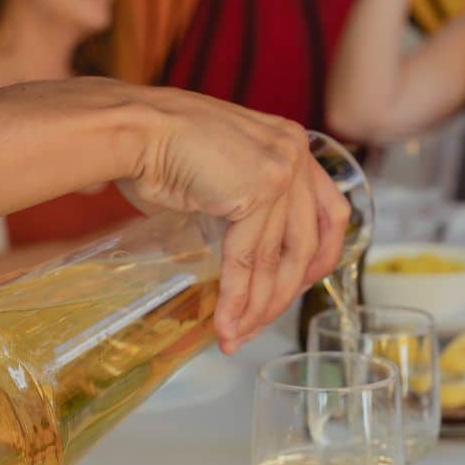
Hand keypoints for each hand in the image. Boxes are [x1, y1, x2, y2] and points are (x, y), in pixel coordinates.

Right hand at [121, 88, 349, 351]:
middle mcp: (295, 155)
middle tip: (257, 327)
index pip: (328, 214)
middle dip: (280, 296)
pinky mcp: (257, 191)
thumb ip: (245, 208)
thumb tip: (246, 262)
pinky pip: (248, 261)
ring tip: (236, 336)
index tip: (292, 291)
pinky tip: (226, 324)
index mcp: (291, 145)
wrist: (136, 129)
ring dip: (255, 307)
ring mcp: (280, 171)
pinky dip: (236, 299)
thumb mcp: (221, 178)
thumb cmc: (161, 149)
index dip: (316, 261)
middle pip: (305, 245)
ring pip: (276, 259)